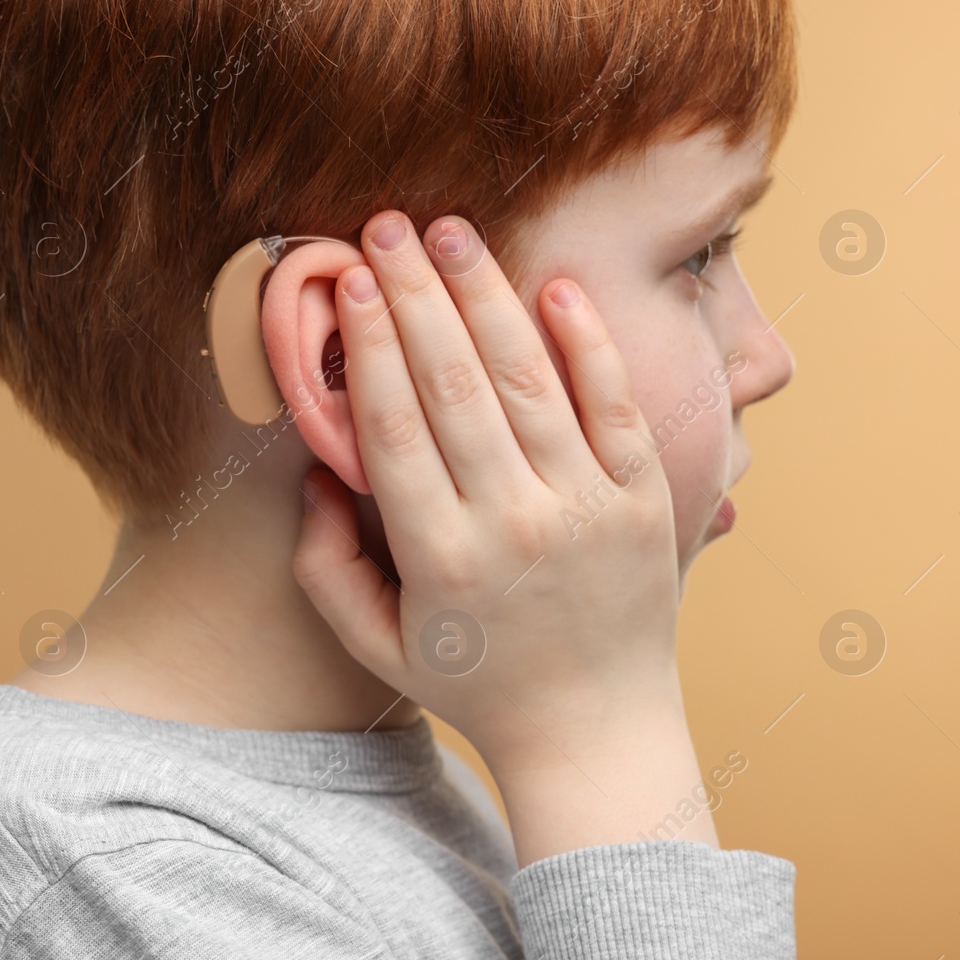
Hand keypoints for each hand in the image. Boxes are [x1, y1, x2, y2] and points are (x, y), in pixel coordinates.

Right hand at [292, 211, 699, 848]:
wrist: (596, 732)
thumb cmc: (474, 682)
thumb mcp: (376, 644)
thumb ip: (324, 565)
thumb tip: (314, 471)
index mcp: (440, 557)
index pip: (394, 427)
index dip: (369, 345)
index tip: (346, 280)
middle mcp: (513, 523)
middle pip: (454, 385)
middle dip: (414, 295)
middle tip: (385, 226)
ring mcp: (587, 508)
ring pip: (528, 381)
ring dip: (487, 297)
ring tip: (453, 233)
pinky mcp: (645, 501)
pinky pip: (616, 406)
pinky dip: (587, 343)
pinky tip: (555, 285)